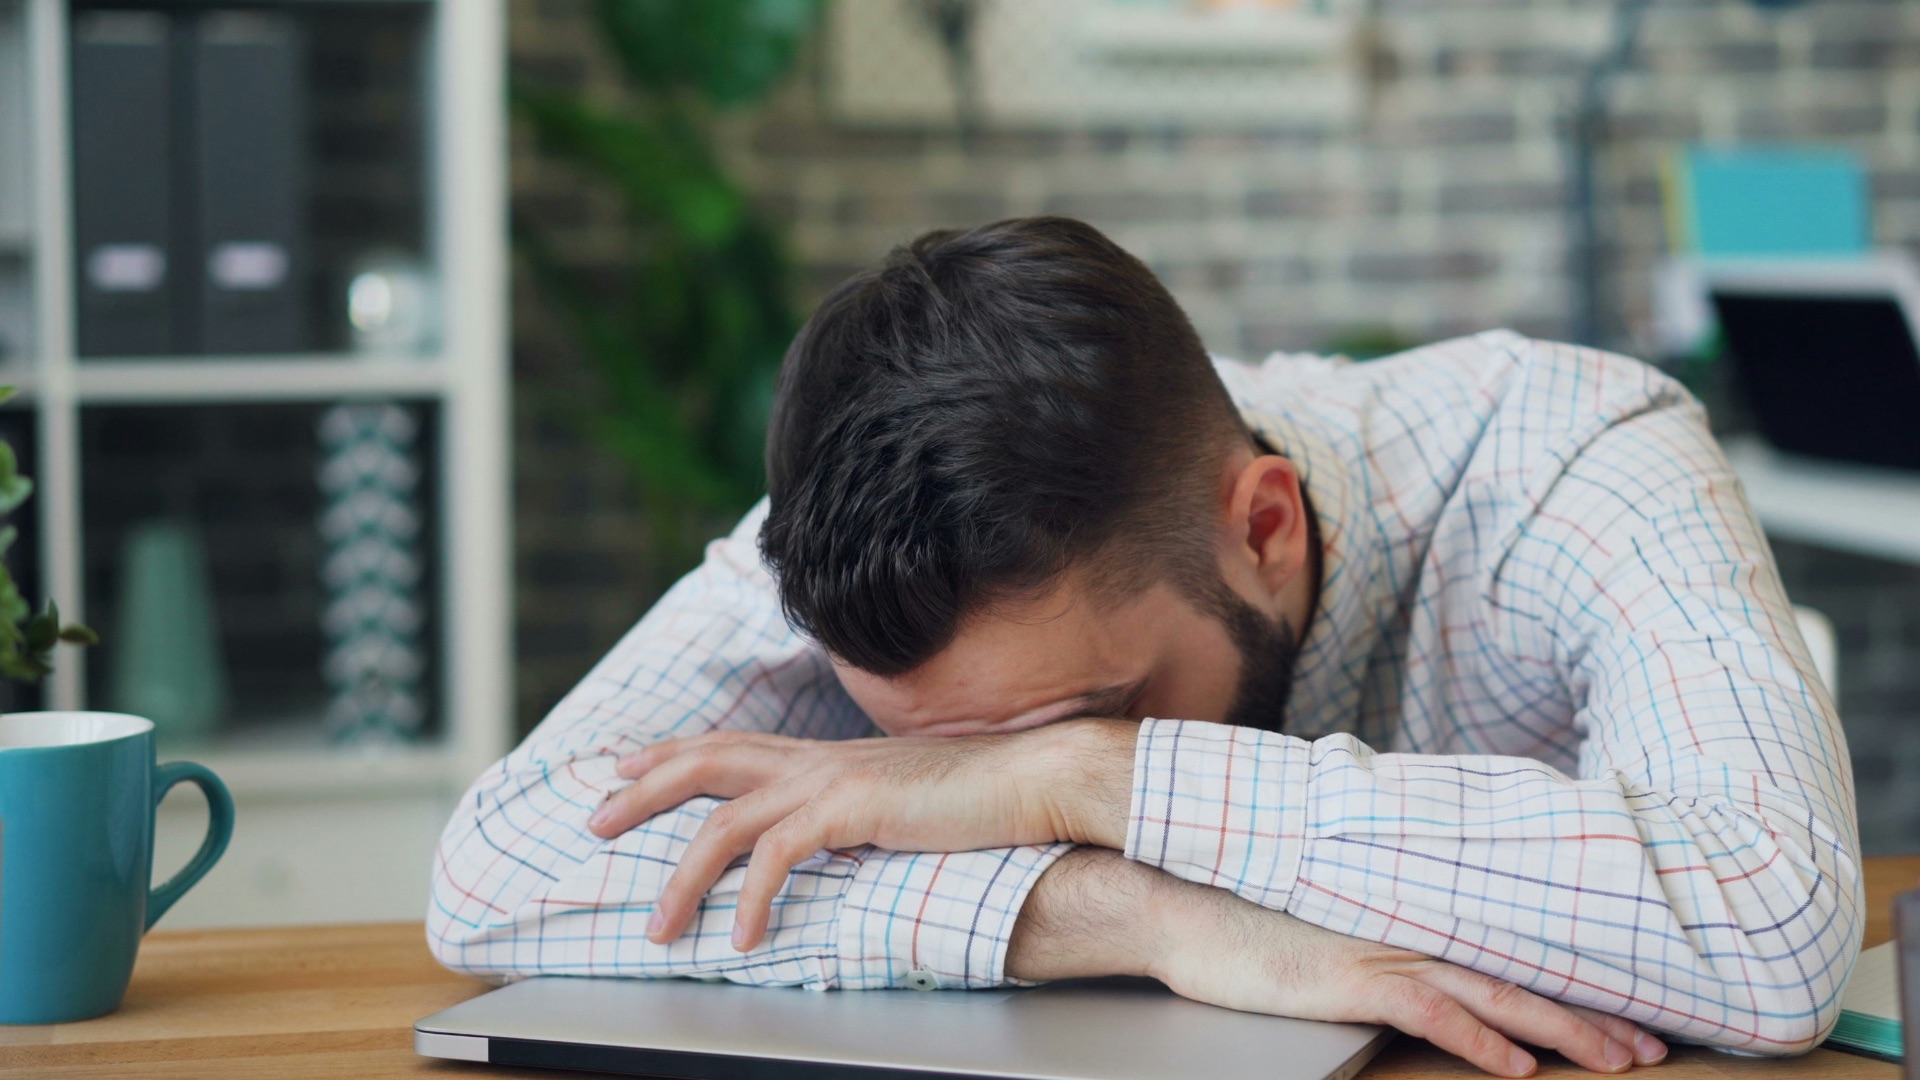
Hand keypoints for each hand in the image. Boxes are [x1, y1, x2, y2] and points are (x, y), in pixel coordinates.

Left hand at [588, 721, 1135, 949]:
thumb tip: (836, 836)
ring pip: (724, 820)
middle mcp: (819, 758)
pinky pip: (777, 856)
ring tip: (660, 927)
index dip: (672, 755)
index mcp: (828, 755)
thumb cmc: (981, 796)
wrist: (1033, 780)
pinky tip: (745, 937)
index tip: (625, 770)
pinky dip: (752, 900)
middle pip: (706, 761)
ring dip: (683, 877)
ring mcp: (831, 779)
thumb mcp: (902, 800)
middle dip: (643, 791)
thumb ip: (859, 811)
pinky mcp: (851, 810)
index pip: (732, 743)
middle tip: (594, 822)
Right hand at [1007, 850, 1667, 1078]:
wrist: (1182, 901)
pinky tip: (1517, 1066)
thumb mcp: (1322, 923)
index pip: (1504, 954)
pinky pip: (1431, 1012)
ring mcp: (1382, 952)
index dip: (1569, 983)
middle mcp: (1408, 931)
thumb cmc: (1242, 916)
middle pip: (1520, 975)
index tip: (1625, 1007)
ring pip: (1495, 993)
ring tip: (1620, 1057)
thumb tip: (1405, 954)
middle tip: (1654, 1044)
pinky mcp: (1350, 979)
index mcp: (1405, 918)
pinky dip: (1479, 1039)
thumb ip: (1372, 931)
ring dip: (1562, 1029)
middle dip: (1594, 1013)